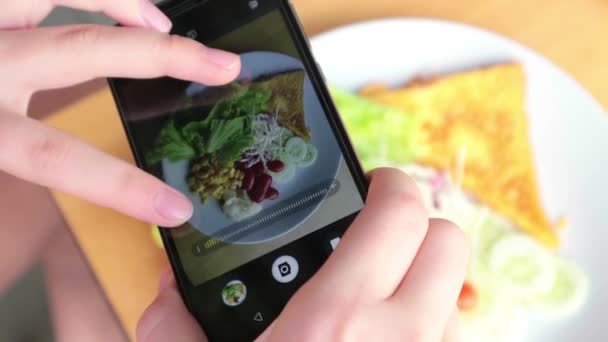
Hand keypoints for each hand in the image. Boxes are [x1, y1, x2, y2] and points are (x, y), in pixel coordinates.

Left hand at [0, 0, 240, 226]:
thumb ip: (15, 178)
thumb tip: (63, 214)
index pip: (53, 153)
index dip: (121, 183)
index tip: (174, 206)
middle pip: (83, 47)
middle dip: (162, 55)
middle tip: (224, 66)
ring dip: (122, 3)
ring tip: (163, 25)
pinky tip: (120, 7)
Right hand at [138, 168, 468, 341]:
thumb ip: (170, 323)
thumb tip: (168, 280)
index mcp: (335, 324)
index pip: (403, 214)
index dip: (392, 184)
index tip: (372, 184)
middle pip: (450, 241)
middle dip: (418, 224)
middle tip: (376, 232)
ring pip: (453, 292)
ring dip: (421, 276)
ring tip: (372, 289)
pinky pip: (445, 338)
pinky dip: (423, 322)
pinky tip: (376, 338)